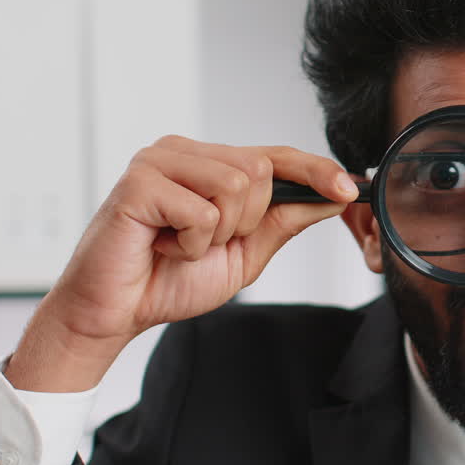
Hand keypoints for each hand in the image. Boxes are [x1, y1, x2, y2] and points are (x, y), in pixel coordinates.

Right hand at [6, 136, 356, 391]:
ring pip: (237, 187)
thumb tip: (330, 198)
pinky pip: (202, 213)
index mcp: (208, 162)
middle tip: (205, 242)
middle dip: (248, 221)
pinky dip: (191, 244)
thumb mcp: (243, 253)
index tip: (350, 190)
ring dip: (218, 234)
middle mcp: (183, 151)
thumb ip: (282, 221)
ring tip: (181, 244)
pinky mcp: (139, 183)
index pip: (274, 155)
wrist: (114, 313)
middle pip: (260, 171)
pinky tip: (162, 247)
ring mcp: (158, 161)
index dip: (316, 171)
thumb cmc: (169, 279)